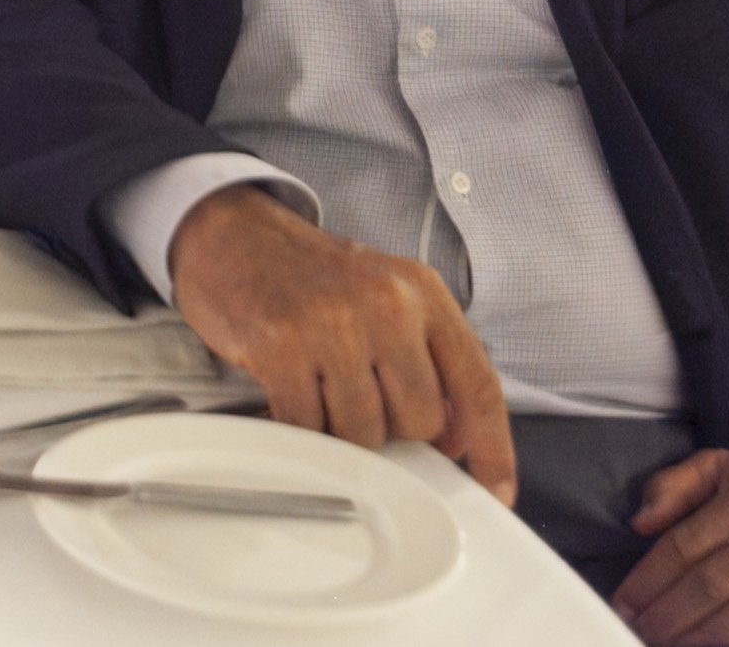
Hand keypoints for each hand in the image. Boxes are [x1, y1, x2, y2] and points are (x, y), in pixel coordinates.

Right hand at [164, 182, 516, 505]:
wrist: (233, 235)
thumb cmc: (313, 277)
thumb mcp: (387, 297)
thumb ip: (428, 359)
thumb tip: (453, 438)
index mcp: (422, 292)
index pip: (477, 382)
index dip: (493, 446)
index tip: (496, 492)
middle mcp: (385, 303)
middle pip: (419, 420)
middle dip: (392, 427)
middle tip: (358, 397)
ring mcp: (332, 324)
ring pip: (364, 432)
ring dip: (341, 429)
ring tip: (319, 388)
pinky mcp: (281, 346)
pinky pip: (308, 427)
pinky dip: (300, 427)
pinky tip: (289, 394)